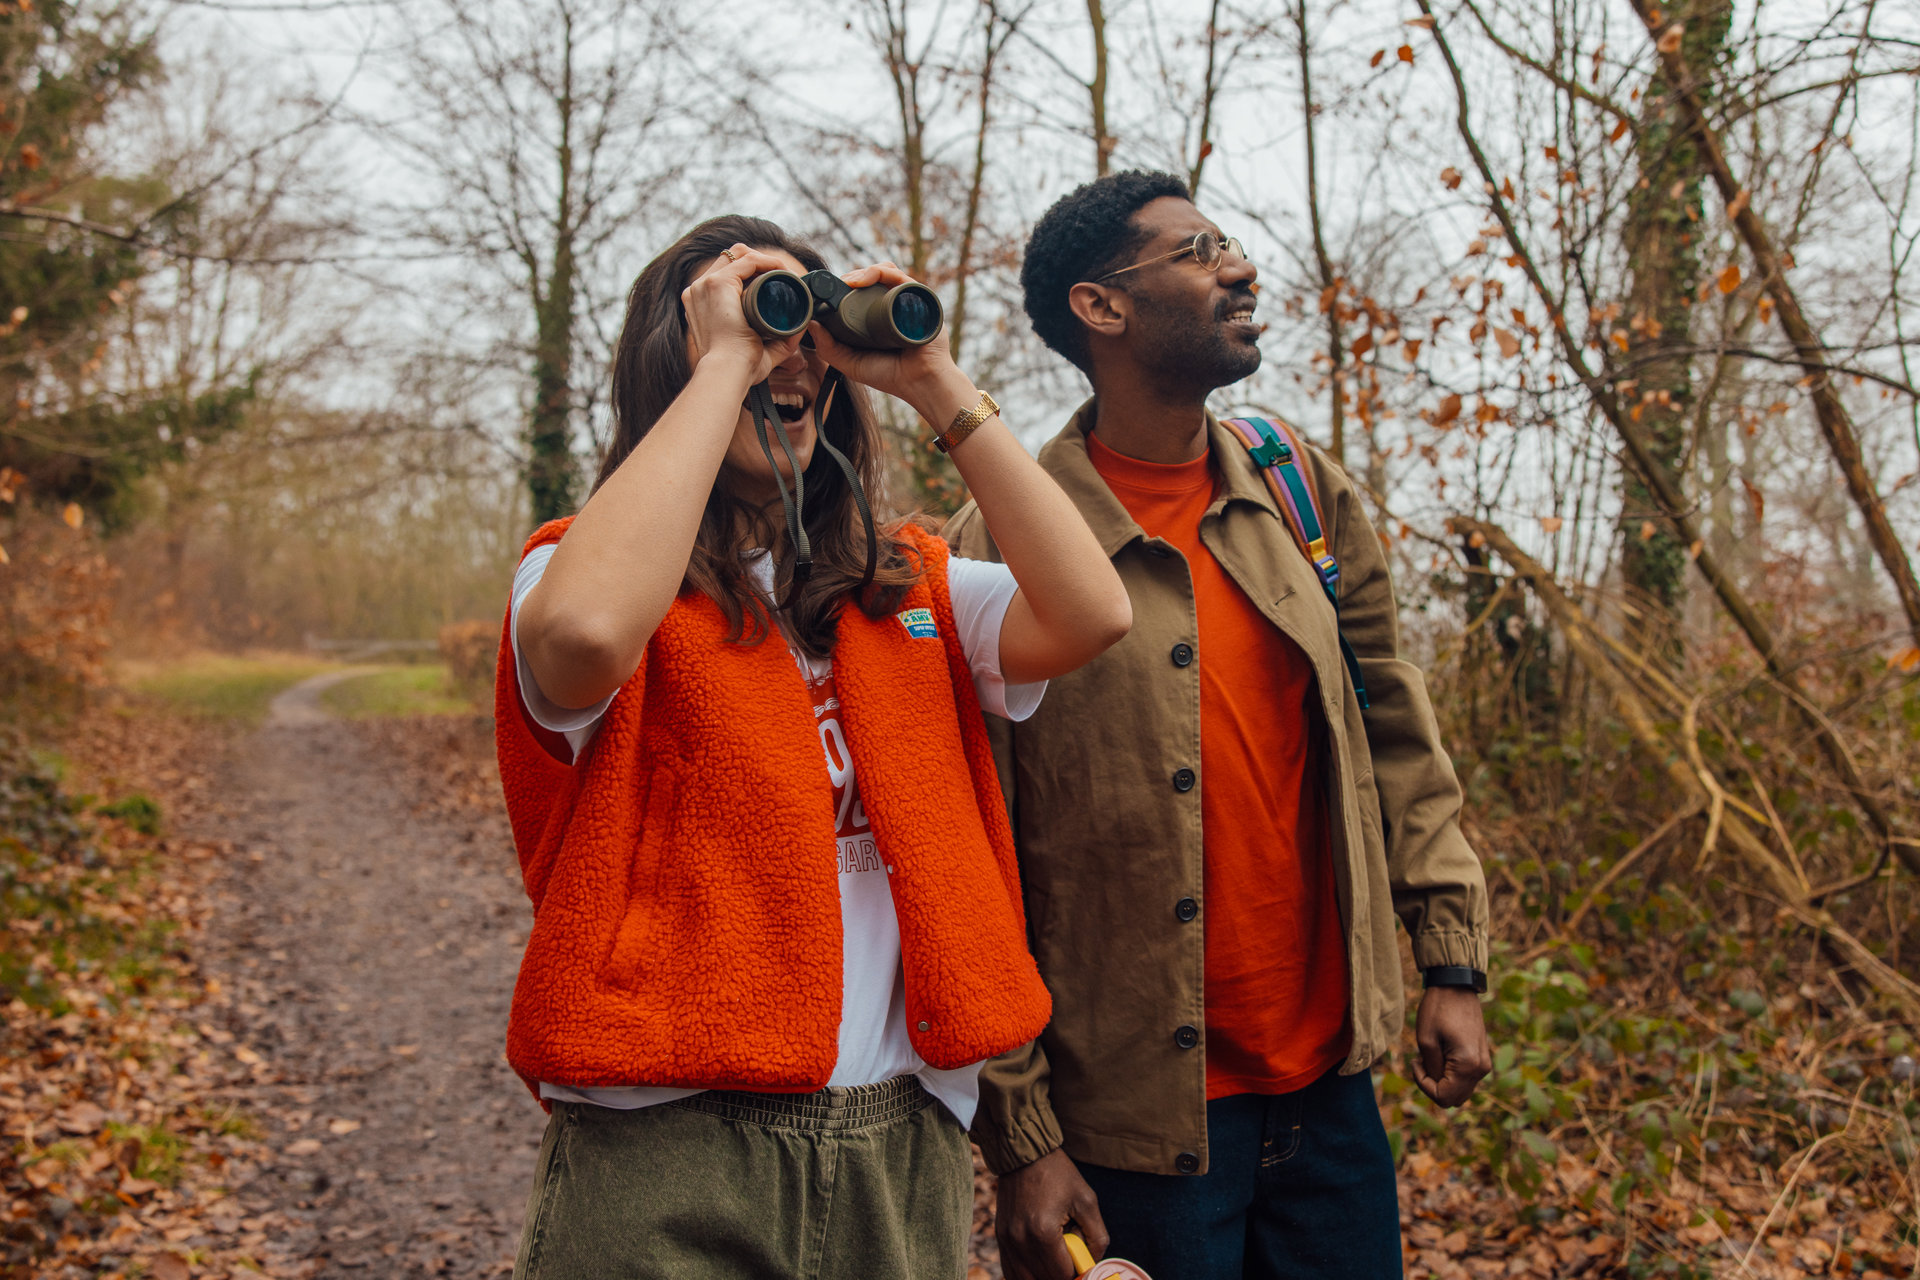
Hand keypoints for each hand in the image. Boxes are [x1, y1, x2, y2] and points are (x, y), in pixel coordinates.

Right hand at [680, 244, 803, 387]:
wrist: (727, 372)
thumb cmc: (739, 369)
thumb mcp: (759, 350)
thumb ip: (779, 342)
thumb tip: (800, 329)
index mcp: (700, 303)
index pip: (725, 273)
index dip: (751, 273)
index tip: (775, 283)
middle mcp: (698, 290)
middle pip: (731, 259)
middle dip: (759, 262)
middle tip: (782, 277)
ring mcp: (705, 285)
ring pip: (740, 255)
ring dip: (765, 260)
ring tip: (785, 273)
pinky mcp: (717, 283)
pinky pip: (747, 260)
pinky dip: (767, 261)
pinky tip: (782, 270)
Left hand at [807, 262, 972, 420]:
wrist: (920, 382)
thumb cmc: (890, 375)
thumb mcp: (851, 363)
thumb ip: (829, 348)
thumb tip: (810, 323)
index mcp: (877, 316)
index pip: (860, 290)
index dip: (843, 285)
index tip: (826, 289)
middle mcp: (892, 304)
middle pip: (871, 277)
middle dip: (851, 276)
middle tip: (834, 286)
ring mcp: (906, 300)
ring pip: (884, 271)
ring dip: (863, 272)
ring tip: (849, 283)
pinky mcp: (919, 298)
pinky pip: (899, 276)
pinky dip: (881, 272)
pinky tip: (865, 280)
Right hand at [995, 1148, 1107, 1279]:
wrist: (1025, 1154)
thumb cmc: (1058, 1173)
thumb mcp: (1087, 1200)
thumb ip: (1097, 1236)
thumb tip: (1093, 1262)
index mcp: (1043, 1232)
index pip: (1062, 1275)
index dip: (1077, 1272)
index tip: (1083, 1261)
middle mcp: (1020, 1241)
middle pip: (1044, 1279)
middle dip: (1061, 1273)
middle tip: (1070, 1255)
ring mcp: (1007, 1240)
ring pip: (1024, 1279)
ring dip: (1043, 1275)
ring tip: (1055, 1259)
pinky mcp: (1000, 1236)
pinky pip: (1010, 1270)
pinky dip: (1026, 1273)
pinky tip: (1039, 1264)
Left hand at [1413, 985, 1491, 1107]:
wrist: (1456, 986)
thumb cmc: (1437, 1009)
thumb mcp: (1426, 1040)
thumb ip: (1432, 1070)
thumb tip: (1436, 1088)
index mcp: (1468, 1066)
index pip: (1444, 1097)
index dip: (1424, 1086)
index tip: (1416, 1062)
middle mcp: (1481, 1069)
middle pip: (1454, 1099)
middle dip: (1433, 1086)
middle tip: (1421, 1061)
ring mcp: (1484, 1063)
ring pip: (1460, 1090)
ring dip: (1442, 1080)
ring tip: (1430, 1056)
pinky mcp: (1481, 1057)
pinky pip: (1465, 1078)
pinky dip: (1450, 1074)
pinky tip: (1440, 1053)